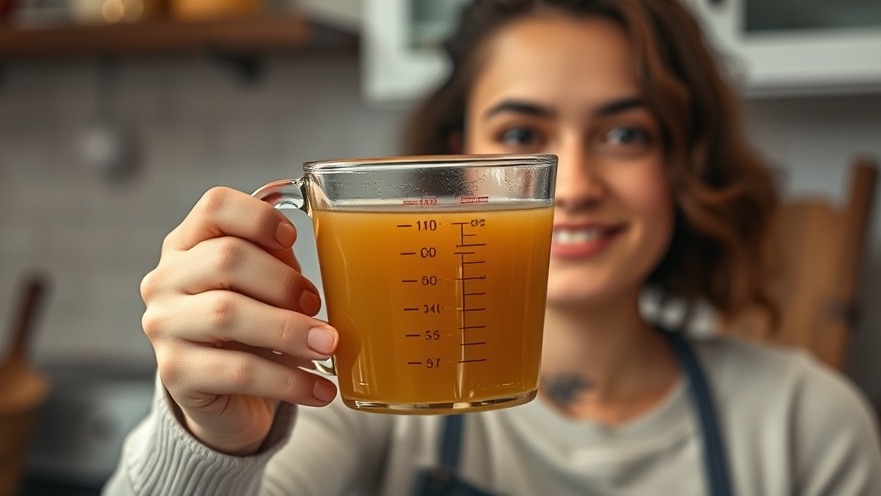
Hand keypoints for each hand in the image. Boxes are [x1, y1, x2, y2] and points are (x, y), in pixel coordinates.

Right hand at [140, 187, 337, 454]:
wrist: (229, 399)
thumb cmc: (254, 329)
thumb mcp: (266, 288)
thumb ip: (282, 264)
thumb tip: (334, 257)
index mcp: (189, 245)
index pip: (215, 207)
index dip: (258, 216)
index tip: (294, 237)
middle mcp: (166, 280)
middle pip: (226, 258)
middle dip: (283, 282)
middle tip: (317, 306)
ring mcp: (164, 327)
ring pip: (227, 314)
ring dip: (290, 330)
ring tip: (328, 346)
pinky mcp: (176, 374)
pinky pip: (238, 371)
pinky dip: (288, 380)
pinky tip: (319, 388)